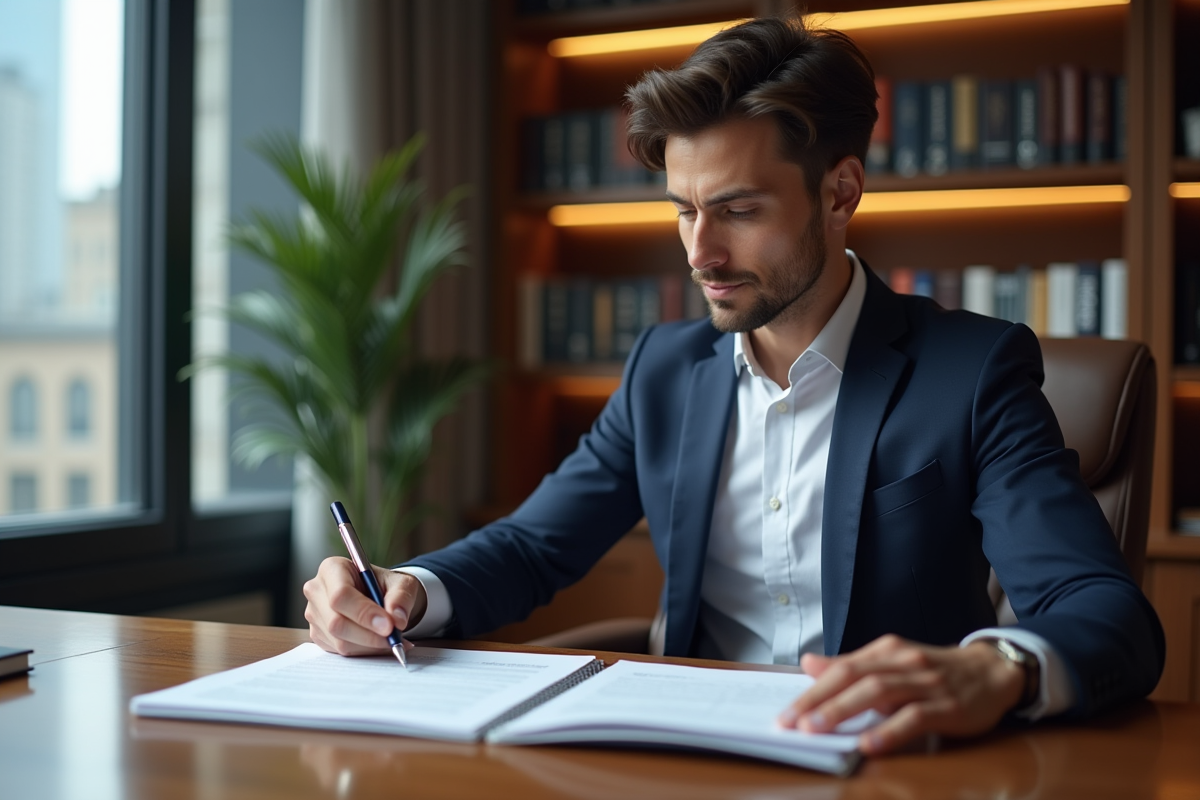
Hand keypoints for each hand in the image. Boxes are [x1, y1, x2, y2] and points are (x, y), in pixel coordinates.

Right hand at [303, 557, 427, 655]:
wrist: (379, 595)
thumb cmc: (386, 584)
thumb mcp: (401, 583)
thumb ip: (401, 598)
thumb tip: (397, 620)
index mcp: (332, 568)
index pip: (341, 595)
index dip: (364, 613)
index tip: (389, 626)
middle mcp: (317, 590)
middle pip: (336, 622)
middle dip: (369, 635)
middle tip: (394, 638)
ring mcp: (314, 614)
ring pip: (339, 641)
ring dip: (370, 646)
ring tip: (393, 640)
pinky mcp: (318, 634)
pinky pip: (340, 651)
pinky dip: (365, 651)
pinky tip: (380, 643)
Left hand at [777, 634, 1025, 755]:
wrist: (992, 671)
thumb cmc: (934, 671)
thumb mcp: (892, 662)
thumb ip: (852, 665)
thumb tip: (808, 663)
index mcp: (886, 651)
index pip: (841, 667)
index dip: (811, 689)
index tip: (785, 712)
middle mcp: (903, 662)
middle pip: (853, 677)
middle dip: (818, 700)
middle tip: (791, 722)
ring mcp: (927, 683)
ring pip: (879, 693)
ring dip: (844, 711)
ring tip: (817, 729)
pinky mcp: (948, 706)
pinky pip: (915, 717)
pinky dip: (889, 731)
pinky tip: (868, 744)